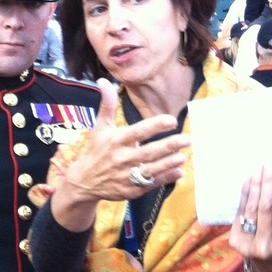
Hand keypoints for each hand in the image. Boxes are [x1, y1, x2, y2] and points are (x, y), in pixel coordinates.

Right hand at [59, 79, 190, 210]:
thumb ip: (107, 104)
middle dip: (169, 146)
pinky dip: (165, 178)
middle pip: (149, 152)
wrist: (85, 181)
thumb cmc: (97, 150)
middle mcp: (122, 158)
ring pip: (152, 169)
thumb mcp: (100, 127)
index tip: (171, 120)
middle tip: (187, 139)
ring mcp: (127, 176)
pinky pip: (151, 183)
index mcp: (116, 141)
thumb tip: (103, 81)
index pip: (138, 131)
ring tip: (183, 156)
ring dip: (169, 163)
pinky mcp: (131, 190)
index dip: (155, 125)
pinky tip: (178, 171)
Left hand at [230, 168, 271, 271]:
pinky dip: (244, 196)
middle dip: (267, 185)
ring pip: (250, 209)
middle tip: (270, 166)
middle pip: (263, 210)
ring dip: (255, 187)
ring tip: (259, 170)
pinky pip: (240, 213)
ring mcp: (246, 244)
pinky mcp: (234, 240)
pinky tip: (248, 181)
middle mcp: (262, 247)